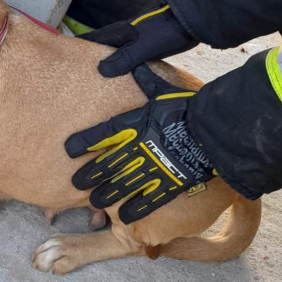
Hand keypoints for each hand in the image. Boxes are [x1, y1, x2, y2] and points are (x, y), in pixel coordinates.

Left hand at [65, 64, 213, 223]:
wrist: (212, 131)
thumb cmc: (186, 107)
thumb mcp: (162, 90)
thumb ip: (145, 79)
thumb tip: (132, 65)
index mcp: (136, 124)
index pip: (104, 134)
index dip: (85, 142)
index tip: (69, 149)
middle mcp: (139, 148)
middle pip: (108, 164)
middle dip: (90, 174)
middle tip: (76, 183)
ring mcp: (152, 168)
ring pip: (123, 185)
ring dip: (106, 195)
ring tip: (95, 201)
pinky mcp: (168, 184)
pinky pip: (148, 201)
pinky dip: (135, 209)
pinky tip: (123, 217)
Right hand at [79, 4, 196, 77]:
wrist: (189, 19)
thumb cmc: (165, 29)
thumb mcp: (143, 46)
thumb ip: (123, 58)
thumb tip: (100, 70)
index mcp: (119, 33)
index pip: (92, 39)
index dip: (77, 46)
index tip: (63, 55)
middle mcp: (124, 36)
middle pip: (101, 46)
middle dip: (89, 56)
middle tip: (76, 73)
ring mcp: (135, 40)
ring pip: (114, 52)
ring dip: (105, 61)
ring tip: (95, 77)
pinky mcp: (147, 46)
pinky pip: (127, 57)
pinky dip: (120, 65)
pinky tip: (122, 75)